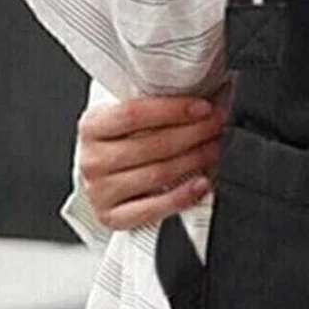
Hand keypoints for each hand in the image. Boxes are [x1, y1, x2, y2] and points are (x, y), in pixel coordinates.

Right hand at [77, 91, 228, 231]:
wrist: (104, 175)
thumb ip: (158, 104)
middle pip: (152, 145)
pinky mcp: (112, 217)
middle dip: (194, 133)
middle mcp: (92, 160)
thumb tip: (208, 91)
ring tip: (214, 149)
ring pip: (157, 174)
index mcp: (91, 126)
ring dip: (194, 160)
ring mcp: (100, 191)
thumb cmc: (123, 141)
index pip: (133, 114)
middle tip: (217, 125)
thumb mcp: (130, 117)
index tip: (204, 107)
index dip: (174, 110)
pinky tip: (201, 183)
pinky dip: (182, 196)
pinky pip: (153, 209)